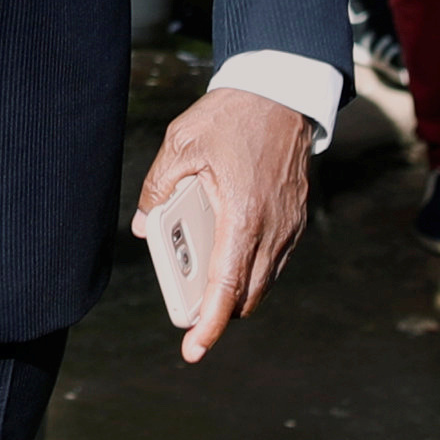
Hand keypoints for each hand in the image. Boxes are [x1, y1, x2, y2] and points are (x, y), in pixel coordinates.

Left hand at [133, 87, 313, 364]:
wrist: (282, 90)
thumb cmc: (231, 115)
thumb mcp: (181, 144)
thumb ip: (158, 188)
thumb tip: (142, 225)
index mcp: (242, 217)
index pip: (226, 287)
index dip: (209, 324)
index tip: (193, 349)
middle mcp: (273, 228)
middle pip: (247, 293)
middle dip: (220, 312)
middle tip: (190, 317)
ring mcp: (289, 224)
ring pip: (264, 278)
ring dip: (237, 290)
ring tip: (204, 288)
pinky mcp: (296, 215)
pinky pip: (275, 257)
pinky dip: (252, 267)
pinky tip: (228, 255)